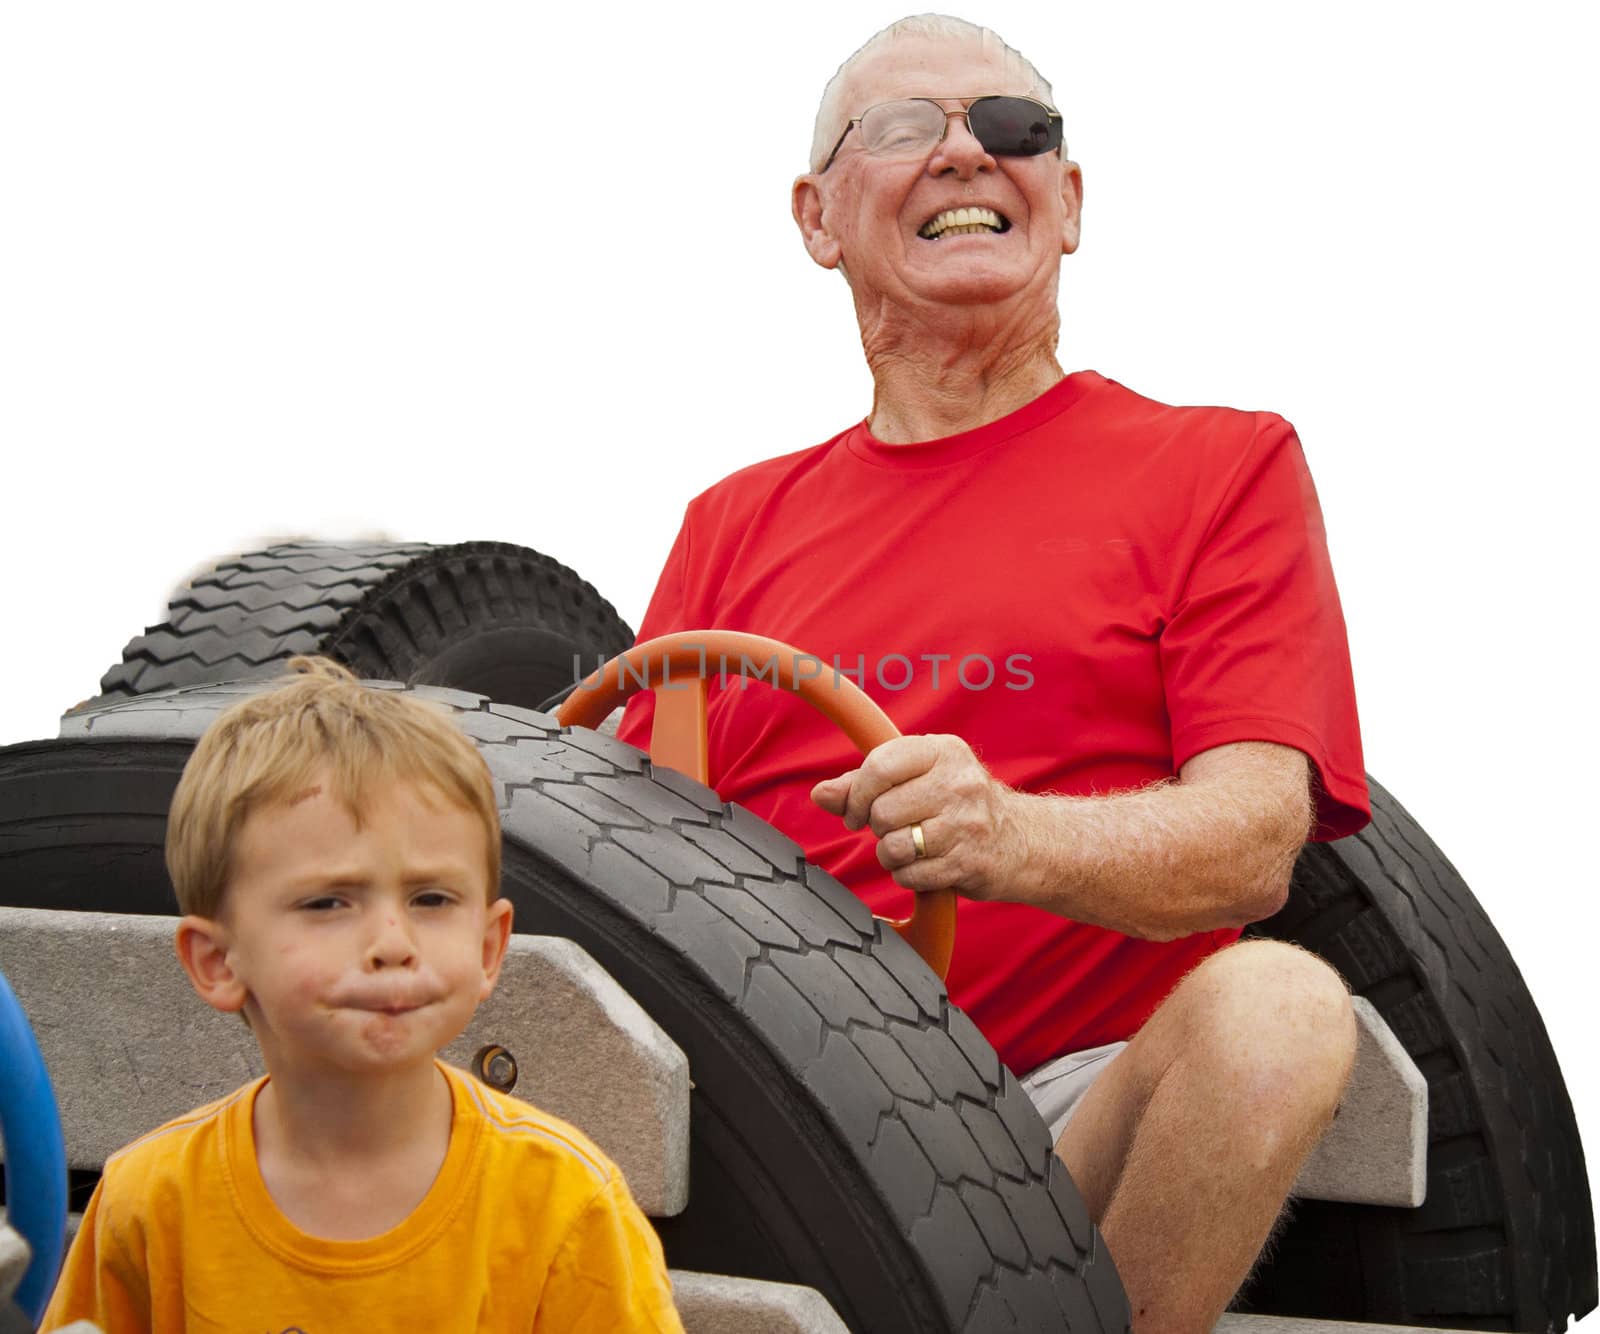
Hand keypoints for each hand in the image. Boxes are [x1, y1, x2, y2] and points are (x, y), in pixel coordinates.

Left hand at [810, 734, 1027, 899]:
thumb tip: (821, 794)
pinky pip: (909, 874)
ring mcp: (967, 824)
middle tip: (894, 828)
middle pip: (881, 811)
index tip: (856, 810)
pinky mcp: (968, 863)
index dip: (856, 794)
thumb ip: (865, 783)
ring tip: (911, 846)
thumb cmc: (959, 804)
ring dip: (891, 853)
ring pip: (892, 846)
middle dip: (877, 826)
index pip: (879, 766)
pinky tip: (926, 864)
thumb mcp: (919, 778)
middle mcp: (959, 783)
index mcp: (943, 751)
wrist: (1021, 841)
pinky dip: (907, 874)